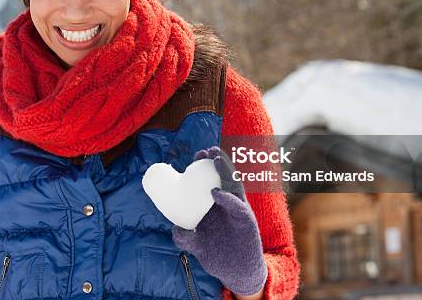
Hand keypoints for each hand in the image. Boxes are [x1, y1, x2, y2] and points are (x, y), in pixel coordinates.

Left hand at [172, 146, 267, 295]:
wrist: (236, 272)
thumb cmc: (218, 255)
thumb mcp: (197, 246)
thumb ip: (186, 237)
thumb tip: (175, 227)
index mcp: (215, 205)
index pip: (211, 180)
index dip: (204, 166)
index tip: (196, 155)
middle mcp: (228, 203)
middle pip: (224, 177)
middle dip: (216, 161)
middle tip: (206, 151)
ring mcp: (238, 210)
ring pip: (234, 185)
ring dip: (226, 170)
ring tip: (216, 158)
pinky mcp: (246, 220)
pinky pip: (238, 206)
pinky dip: (227, 198)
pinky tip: (216, 193)